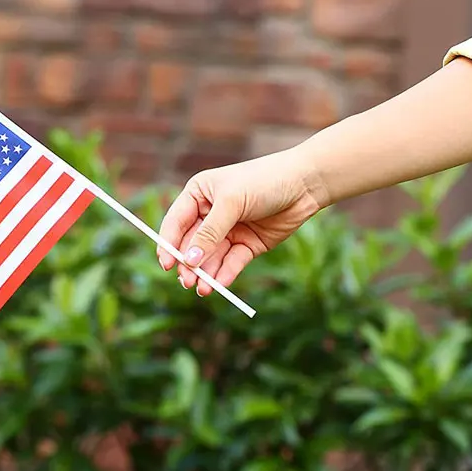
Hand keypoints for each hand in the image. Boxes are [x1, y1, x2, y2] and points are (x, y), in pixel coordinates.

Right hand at [157, 148, 327, 295]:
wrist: (305, 183)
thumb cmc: (263, 181)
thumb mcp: (231, 203)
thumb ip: (210, 232)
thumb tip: (189, 259)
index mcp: (199, 195)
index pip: (176, 223)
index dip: (169, 244)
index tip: (166, 264)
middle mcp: (210, 213)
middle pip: (192, 244)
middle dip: (189, 264)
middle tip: (187, 282)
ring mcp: (229, 230)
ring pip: (211, 257)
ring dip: (206, 274)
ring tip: (204, 290)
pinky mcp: (247, 244)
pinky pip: (232, 262)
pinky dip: (225, 274)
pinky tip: (220, 284)